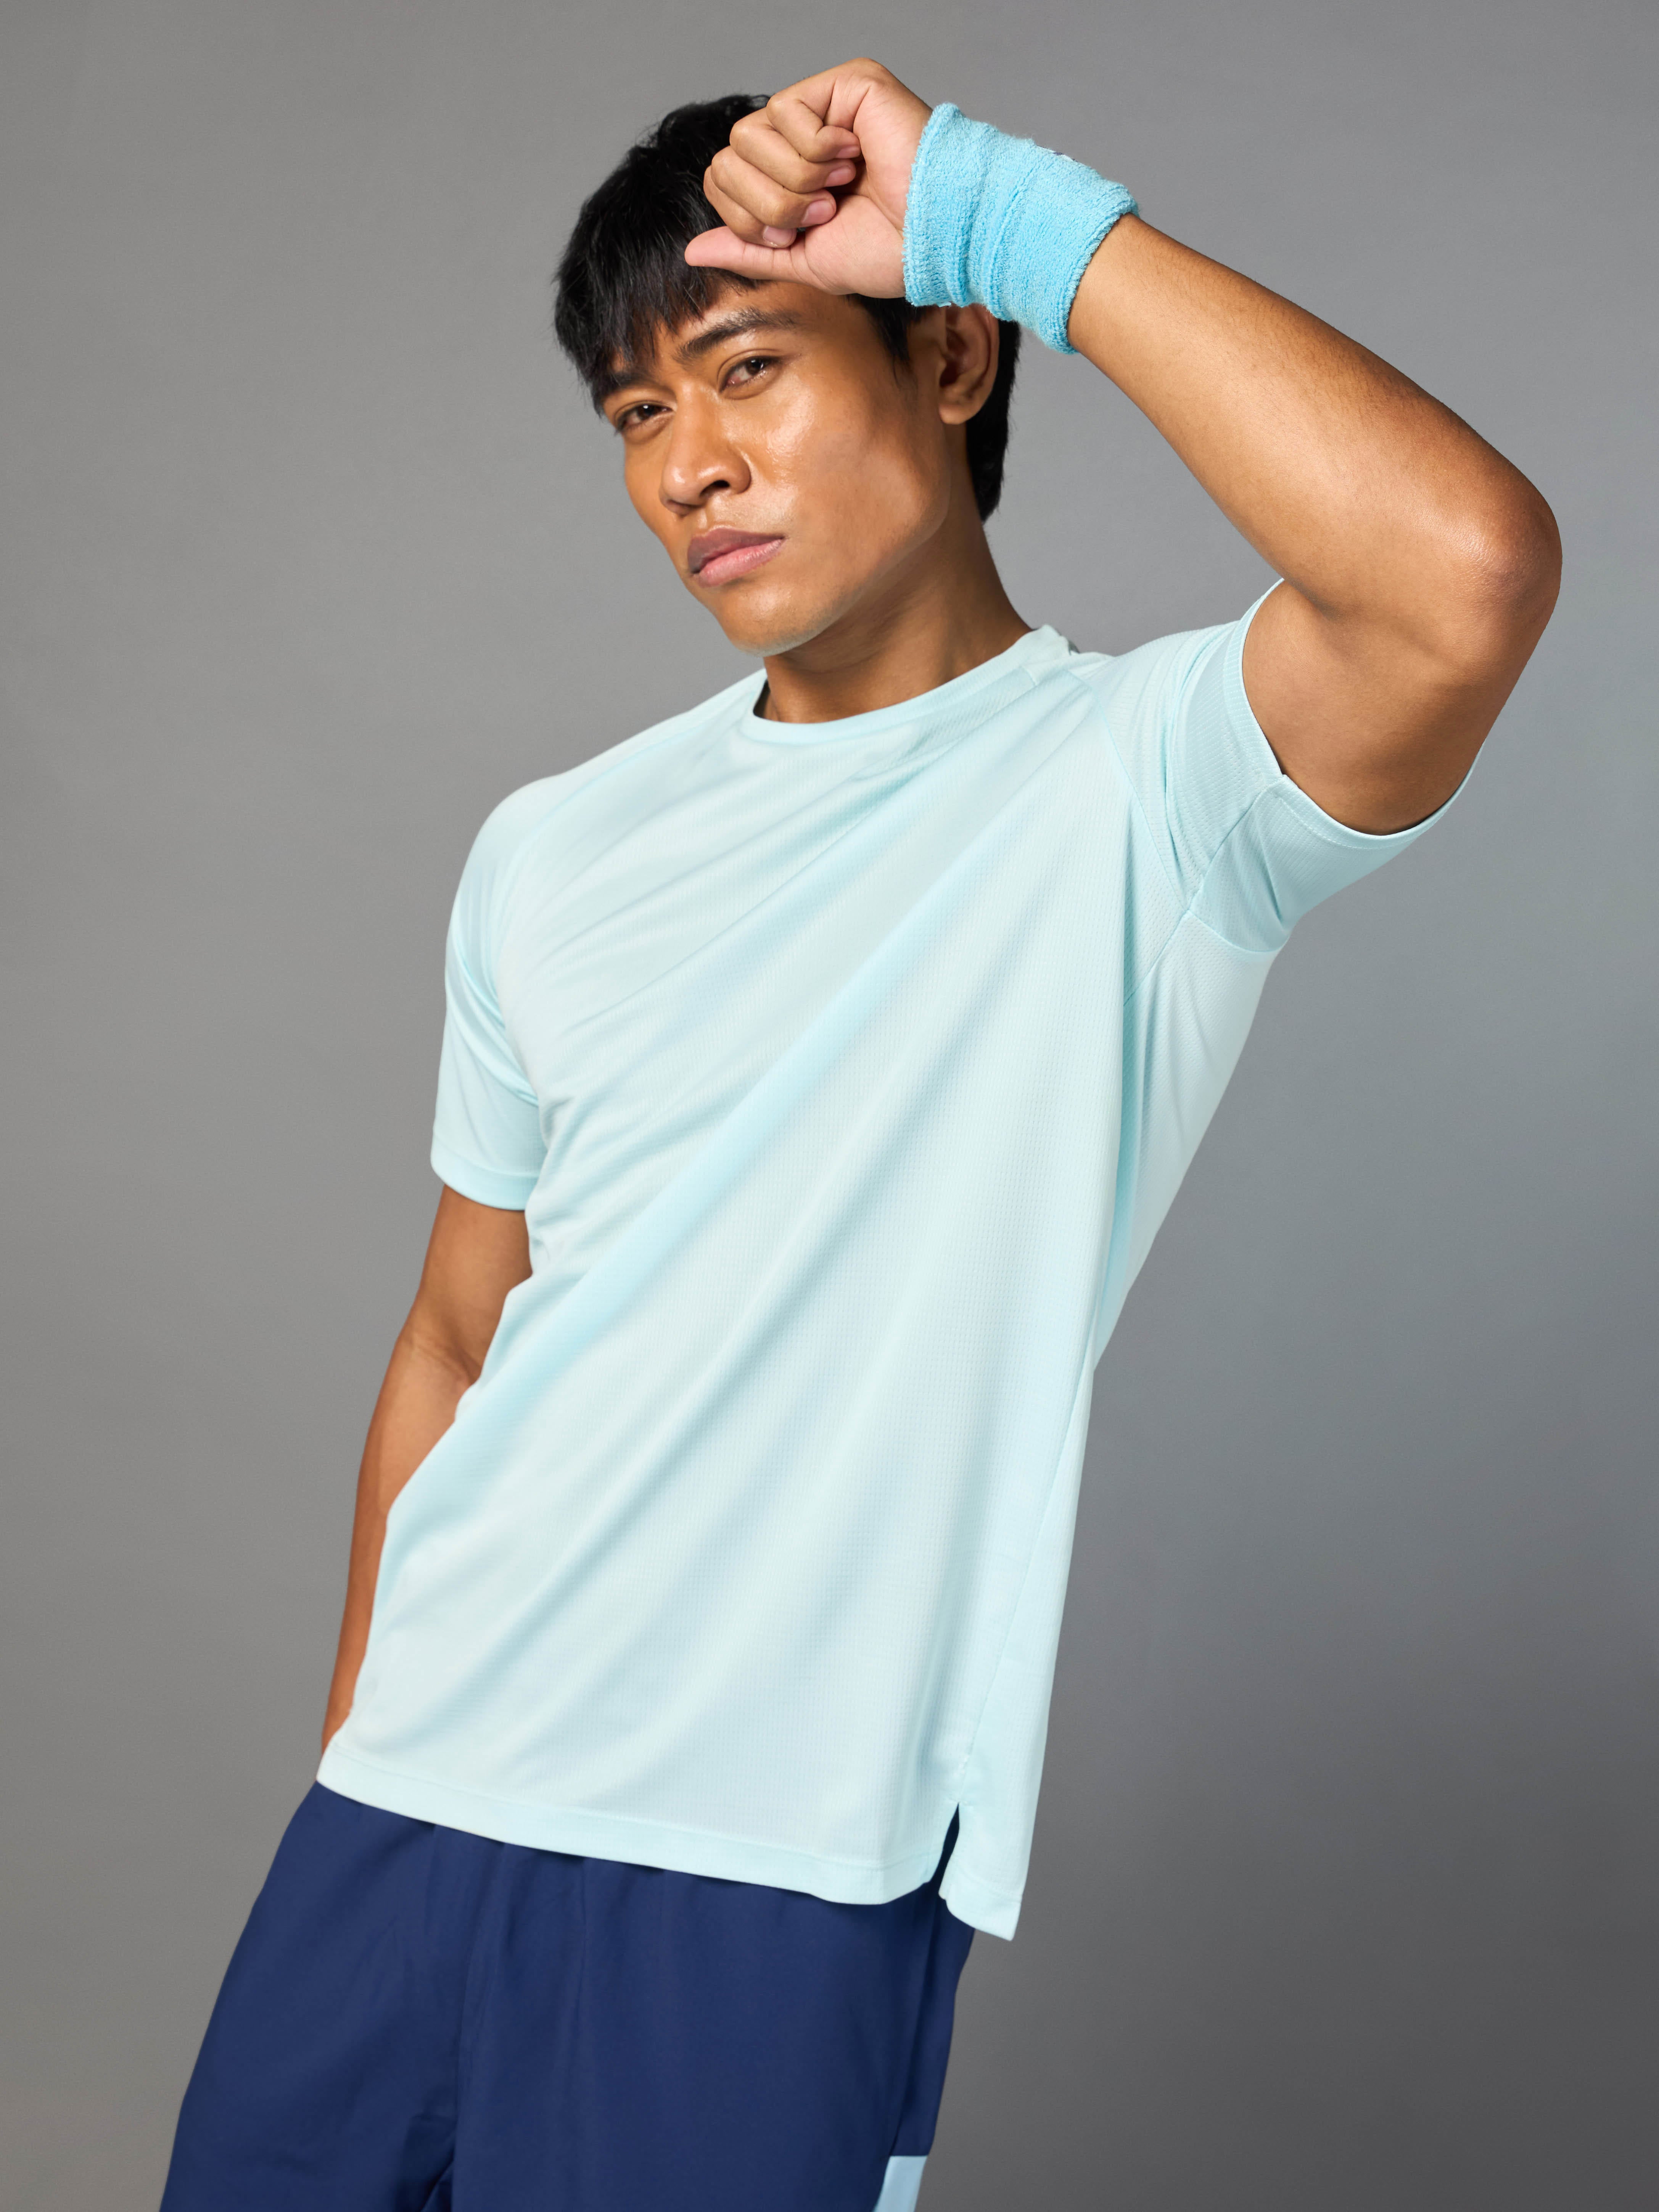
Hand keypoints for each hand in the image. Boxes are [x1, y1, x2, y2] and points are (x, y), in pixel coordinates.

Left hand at [684, 58, 931, 298]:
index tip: (794, 234)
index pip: (724, 178)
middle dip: (771, 202)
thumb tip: (691, 250)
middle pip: (729, 156)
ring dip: (794, 178)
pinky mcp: (843, 84)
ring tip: (839, 188)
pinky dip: (816, 150)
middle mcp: (801, 136)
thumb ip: (749, 251)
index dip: (745, 215)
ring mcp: (821, 106)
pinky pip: (786, 111)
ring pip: (750, 134)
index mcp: (790, 176)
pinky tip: (853, 157)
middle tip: (822, 212)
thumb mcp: (803, 260)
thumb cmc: (886, 252)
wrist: (933, 237)